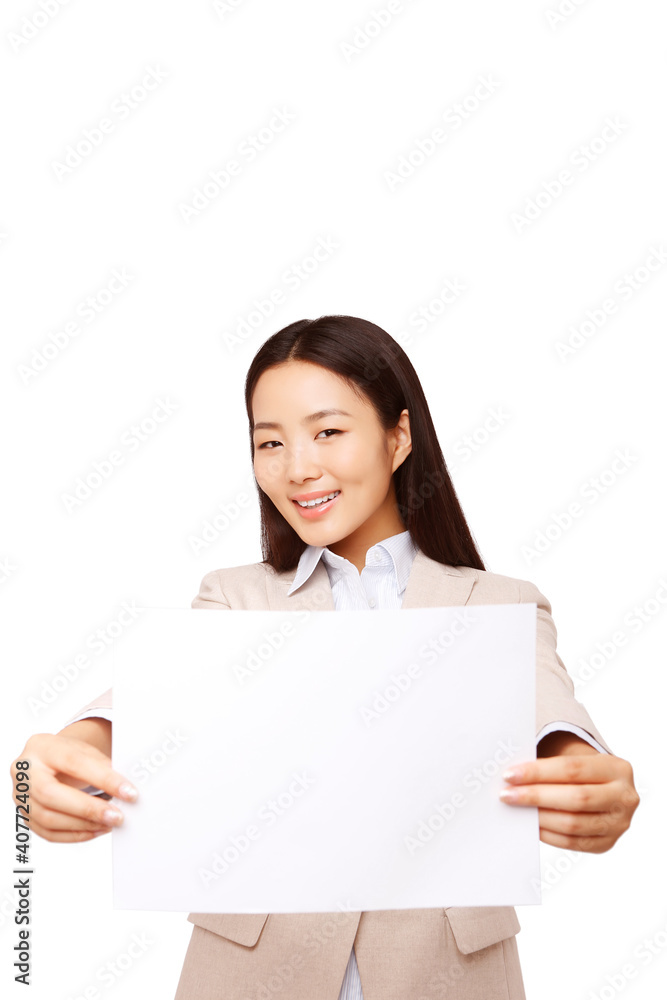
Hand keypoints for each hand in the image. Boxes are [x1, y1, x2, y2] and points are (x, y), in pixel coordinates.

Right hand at [9, 732, 137, 842]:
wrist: (50, 760)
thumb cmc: (69, 754)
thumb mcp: (85, 750)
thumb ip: (102, 766)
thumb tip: (125, 790)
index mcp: (41, 746)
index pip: (73, 762)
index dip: (103, 778)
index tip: (128, 792)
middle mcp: (24, 771)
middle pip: (51, 794)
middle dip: (88, 808)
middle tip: (117, 815)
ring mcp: (20, 796)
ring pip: (48, 818)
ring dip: (84, 825)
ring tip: (110, 822)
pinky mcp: (25, 816)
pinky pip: (49, 833)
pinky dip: (75, 835)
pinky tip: (96, 830)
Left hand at [498, 736, 639, 852]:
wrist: (605, 790)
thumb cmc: (583, 773)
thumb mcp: (577, 760)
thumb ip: (551, 767)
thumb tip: (512, 778)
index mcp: (618, 769)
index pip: (572, 769)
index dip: (539, 772)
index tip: (510, 775)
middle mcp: (624, 797)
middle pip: (575, 798)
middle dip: (536, 796)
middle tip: (507, 794)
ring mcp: (619, 824)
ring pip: (573, 824)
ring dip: (539, 817)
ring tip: (516, 809)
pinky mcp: (607, 844)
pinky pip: (572, 843)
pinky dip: (548, 834)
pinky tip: (531, 824)